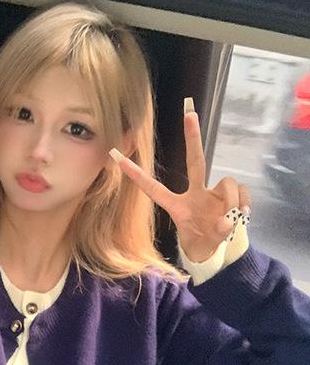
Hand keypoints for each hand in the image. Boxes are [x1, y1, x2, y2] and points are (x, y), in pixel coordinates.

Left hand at [110, 99, 250, 262]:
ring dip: (233, 199)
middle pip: (195, 160)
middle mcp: (195, 194)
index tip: (118, 158)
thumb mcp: (202, 248)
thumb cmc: (201, 248)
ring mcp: (213, 193)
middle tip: (190, 112)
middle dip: (193, 137)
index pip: (154, 190)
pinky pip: (242, 191)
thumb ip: (214, 235)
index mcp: (178, 207)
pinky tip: (244, 216)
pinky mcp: (231, 196)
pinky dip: (245, 203)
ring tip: (232, 220)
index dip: (137, 176)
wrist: (219, 253)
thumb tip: (227, 220)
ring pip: (227, 182)